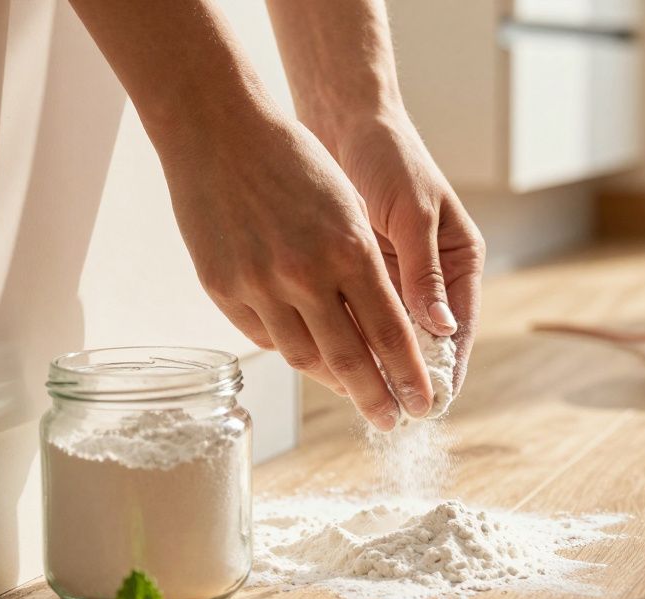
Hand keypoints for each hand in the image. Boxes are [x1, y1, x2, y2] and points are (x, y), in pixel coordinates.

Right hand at [155, 109, 433, 430]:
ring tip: (355, 393)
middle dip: (377, 396)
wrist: (219, 131)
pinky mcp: (223, 289)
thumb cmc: (296, 162)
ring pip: (303, 356)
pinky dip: (291, 351)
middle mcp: (306, 274)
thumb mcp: (347, 209)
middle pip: (349, 358)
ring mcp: (259, 284)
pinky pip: (265, 337)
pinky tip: (311, 359)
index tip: (425, 403)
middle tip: (393, 421)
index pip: (390, 332)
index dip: (410, 375)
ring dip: (333, 381)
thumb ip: (368, 271)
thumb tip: (388, 330)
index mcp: (349, 250)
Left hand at [328, 113, 484, 393]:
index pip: (459, 330)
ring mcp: (393, 276)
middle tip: (392, 411)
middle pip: (422, 340)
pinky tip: (333, 360)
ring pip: (387, 333)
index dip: (446, 368)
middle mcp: (429, 276)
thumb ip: (423, 272)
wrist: (346, 120)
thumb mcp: (413, 213)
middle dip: (408, 375)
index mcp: (459, 263)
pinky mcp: (358, 271)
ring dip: (375, 360)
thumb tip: (441, 330)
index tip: (433, 402)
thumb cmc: (390, 157)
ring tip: (362, 396)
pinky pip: (356, 314)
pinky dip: (348, 335)